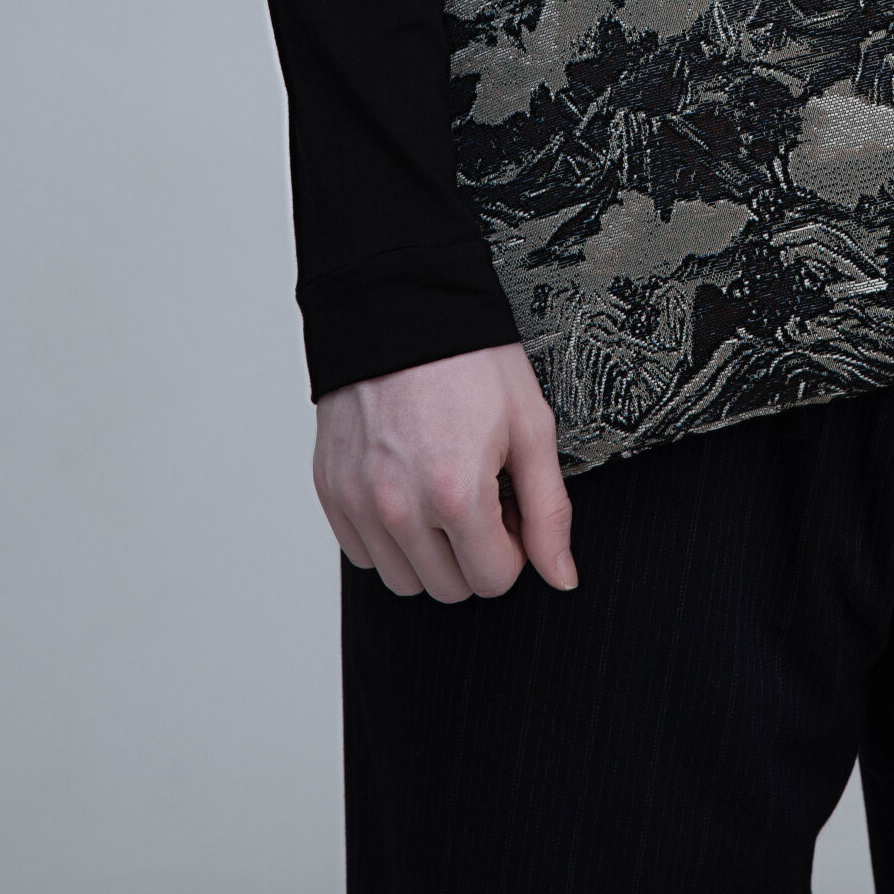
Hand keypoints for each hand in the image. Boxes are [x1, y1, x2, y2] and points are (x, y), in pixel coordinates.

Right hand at [313, 341, 576, 602]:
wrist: (400, 305)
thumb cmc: (469, 358)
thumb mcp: (530, 425)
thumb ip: (549, 510)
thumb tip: (562, 577)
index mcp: (455, 494)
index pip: (494, 580)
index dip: (514, 546)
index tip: (510, 506)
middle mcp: (399, 508)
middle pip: (450, 589)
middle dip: (475, 553)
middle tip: (481, 496)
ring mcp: (358, 502)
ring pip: (403, 580)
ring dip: (430, 553)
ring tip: (442, 493)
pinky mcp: (331, 490)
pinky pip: (362, 552)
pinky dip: (388, 536)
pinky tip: (408, 488)